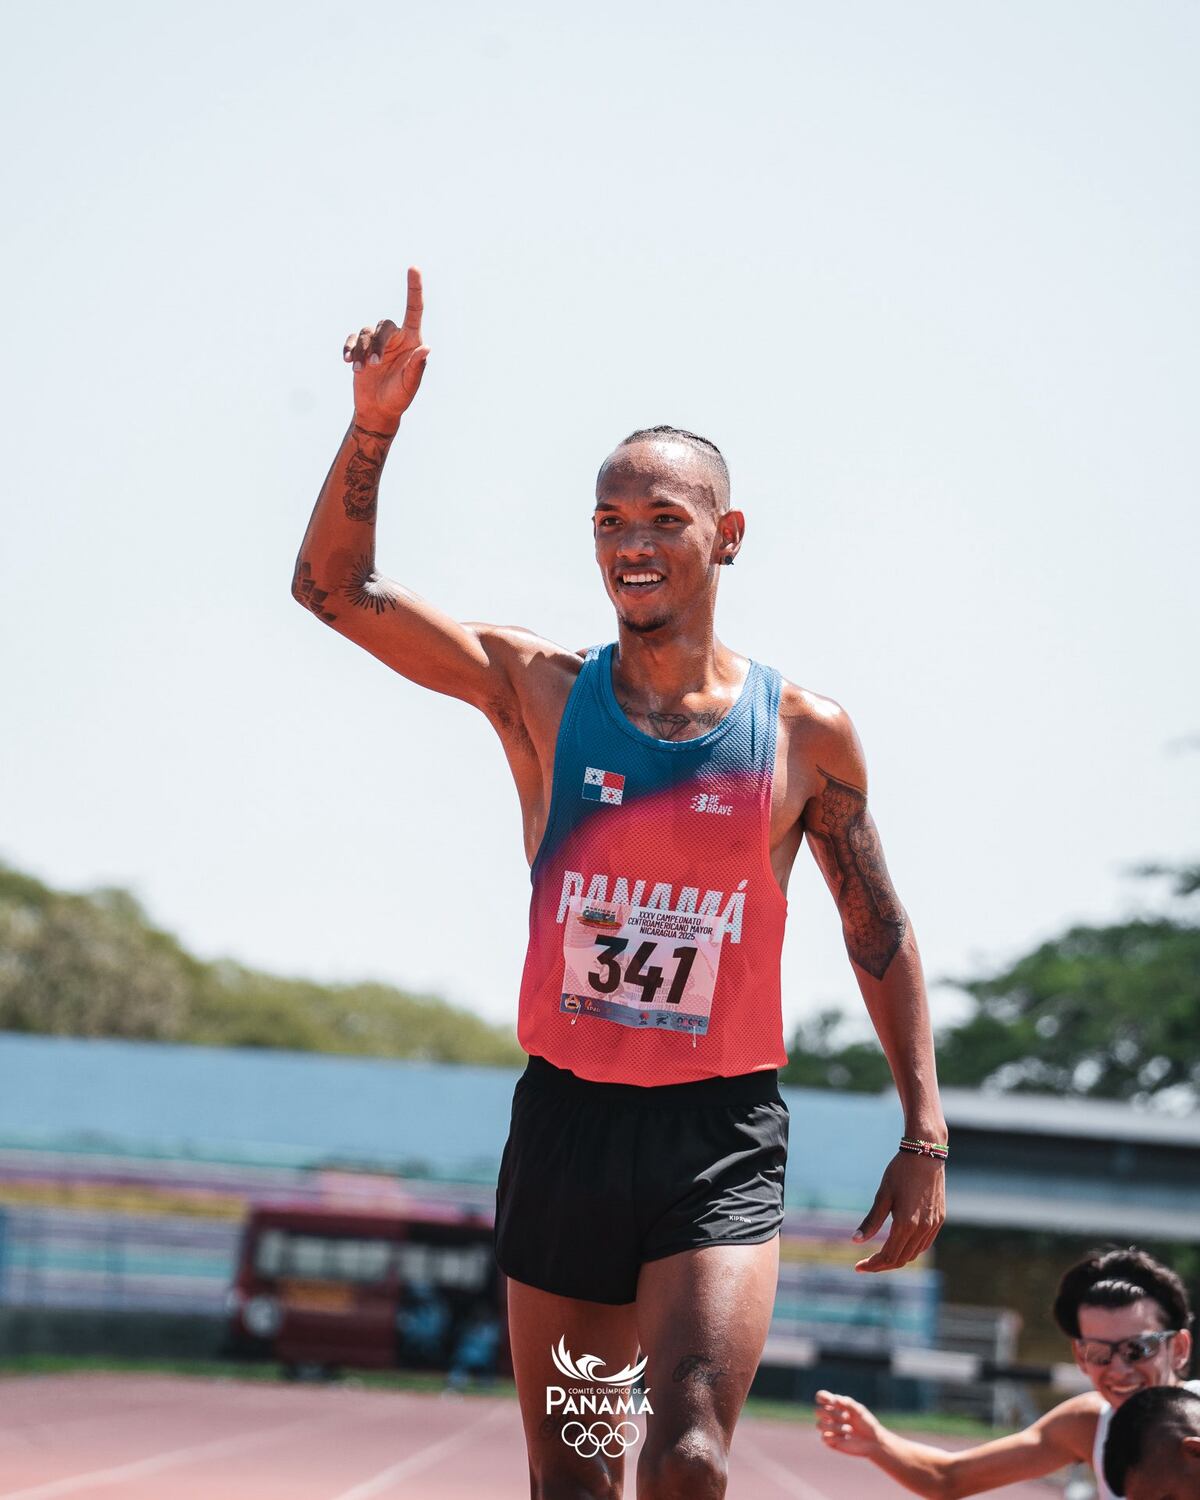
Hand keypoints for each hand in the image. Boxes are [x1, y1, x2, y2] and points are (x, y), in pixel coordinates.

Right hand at [343, 266, 430, 432]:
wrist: (378, 410)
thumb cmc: (399, 398)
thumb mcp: (410, 386)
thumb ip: (417, 367)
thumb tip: (426, 348)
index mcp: (411, 341)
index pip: (414, 311)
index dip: (414, 289)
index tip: (414, 268)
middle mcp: (395, 338)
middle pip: (383, 326)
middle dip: (376, 344)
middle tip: (371, 364)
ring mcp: (376, 343)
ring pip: (365, 333)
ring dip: (360, 350)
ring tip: (358, 370)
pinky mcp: (360, 349)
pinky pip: (352, 339)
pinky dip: (348, 348)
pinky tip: (347, 361)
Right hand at [816, 1389, 882, 1456]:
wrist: (873, 1442)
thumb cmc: (866, 1423)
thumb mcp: (859, 1410)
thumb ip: (847, 1402)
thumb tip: (834, 1400)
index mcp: (835, 1405)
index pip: (820, 1397)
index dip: (822, 1397)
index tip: (833, 1402)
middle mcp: (830, 1416)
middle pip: (818, 1411)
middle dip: (831, 1413)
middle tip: (846, 1417)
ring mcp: (829, 1429)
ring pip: (819, 1425)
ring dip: (834, 1426)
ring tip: (849, 1430)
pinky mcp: (831, 1442)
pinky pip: (824, 1438)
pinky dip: (834, 1437)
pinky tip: (845, 1438)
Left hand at [852, 1151, 944, 1271]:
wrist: (925, 1155)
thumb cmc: (899, 1172)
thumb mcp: (882, 1196)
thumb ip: (871, 1221)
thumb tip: (855, 1241)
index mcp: (906, 1224)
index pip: (888, 1257)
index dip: (872, 1265)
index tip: (857, 1266)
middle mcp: (922, 1229)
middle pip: (901, 1260)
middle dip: (882, 1265)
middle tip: (865, 1264)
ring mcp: (933, 1225)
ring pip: (914, 1254)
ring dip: (896, 1259)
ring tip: (879, 1256)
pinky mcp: (939, 1220)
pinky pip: (924, 1244)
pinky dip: (910, 1250)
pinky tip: (899, 1245)